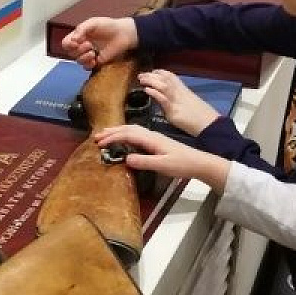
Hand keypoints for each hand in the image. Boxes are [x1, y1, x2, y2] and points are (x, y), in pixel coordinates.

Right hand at [61, 17, 137, 68]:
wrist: (123, 34)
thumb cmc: (108, 26)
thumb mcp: (93, 23)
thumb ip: (82, 29)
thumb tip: (74, 40)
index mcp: (79, 36)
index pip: (66, 43)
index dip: (68, 44)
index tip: (76, 42)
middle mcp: (82, 46)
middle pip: (70, 53)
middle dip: (79, 50)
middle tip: (89, 44)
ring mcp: (88, 54)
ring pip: (78, 60)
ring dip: (84, 57)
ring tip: (93, 52)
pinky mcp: (96, 62)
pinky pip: (86, 67)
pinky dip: (89, 64)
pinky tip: (95, 59)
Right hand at [93, 125, 229, 188]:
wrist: (199, 163)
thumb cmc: (181, 164)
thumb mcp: (162, 165)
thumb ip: (144, 162)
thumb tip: (125, 159)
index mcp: (151, 139)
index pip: (128, 135)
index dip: (112, 137)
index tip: (99, 142)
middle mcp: (151, 135)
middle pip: (128, 129)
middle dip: (112, 132)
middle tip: (96, 136)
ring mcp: (154, 138)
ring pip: (133, 130)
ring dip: (118, 131)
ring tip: (106, 135)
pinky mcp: (157, 142)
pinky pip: (137, 134)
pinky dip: (126, 134)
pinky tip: (124, 139)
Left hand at [139, 69, 219, 135]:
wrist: (210, 125)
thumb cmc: (202, 117)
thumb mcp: (191, 103)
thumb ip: (180, 99)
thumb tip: (169, 98)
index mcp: (184, 91)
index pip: (171, 77)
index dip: (160, 72)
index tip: (152, 71)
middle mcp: (180, 94)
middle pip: (165, 79)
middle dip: (152, 76)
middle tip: (141, 75)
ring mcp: (177, 102)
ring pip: (163, 86)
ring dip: (151, 81)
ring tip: (142, 80)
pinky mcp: (174, 112)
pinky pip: (163, 100)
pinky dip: (154, 93)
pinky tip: (147, 90)